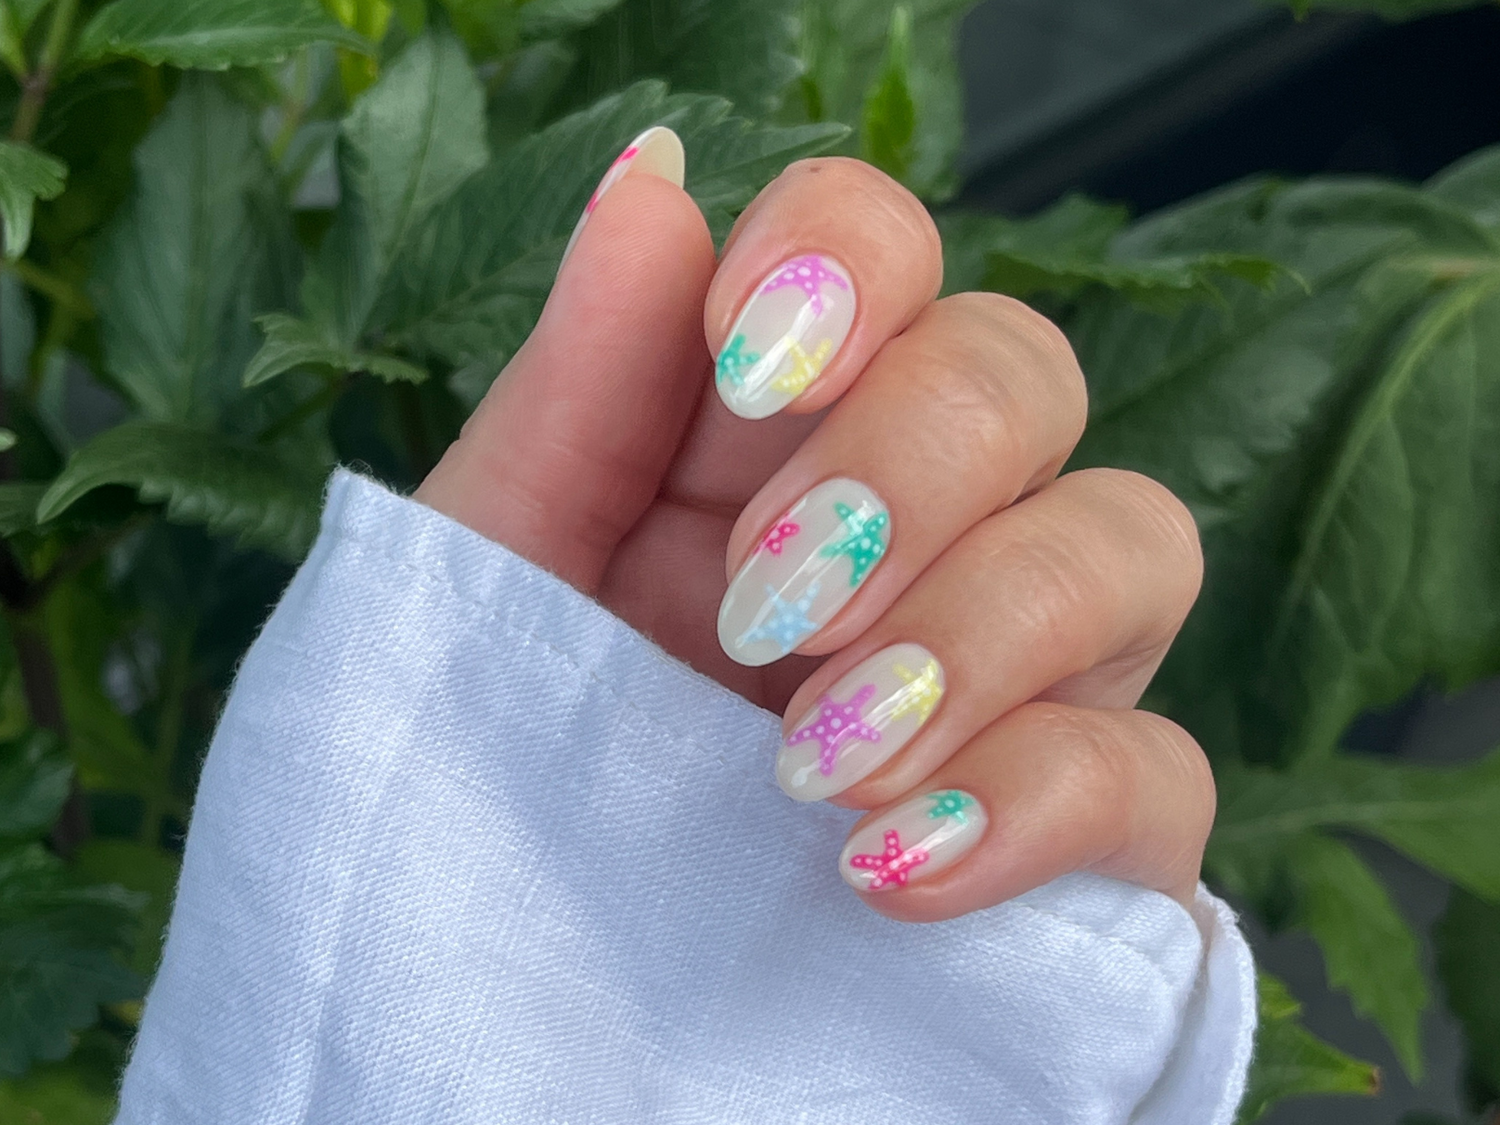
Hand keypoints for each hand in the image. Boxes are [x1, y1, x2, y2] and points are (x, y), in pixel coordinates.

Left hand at [416, 137, 1213, 921]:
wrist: (511, 1033)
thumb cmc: (484, 788)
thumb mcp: (492, 586)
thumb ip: (575, 394)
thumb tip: (654, 180)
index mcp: (763, 446)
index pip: (881, 251)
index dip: (848, 260)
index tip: (749, 367)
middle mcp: (912, 531)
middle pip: (1020, 372)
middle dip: (906, 467)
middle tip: (764, 610)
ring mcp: (1013, 679)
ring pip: (1134, 541)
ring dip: (983, 626)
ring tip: (813, 756)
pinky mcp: (1084, 839)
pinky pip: (1162, 772)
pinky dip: (1042, 801)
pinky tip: (890, 869)